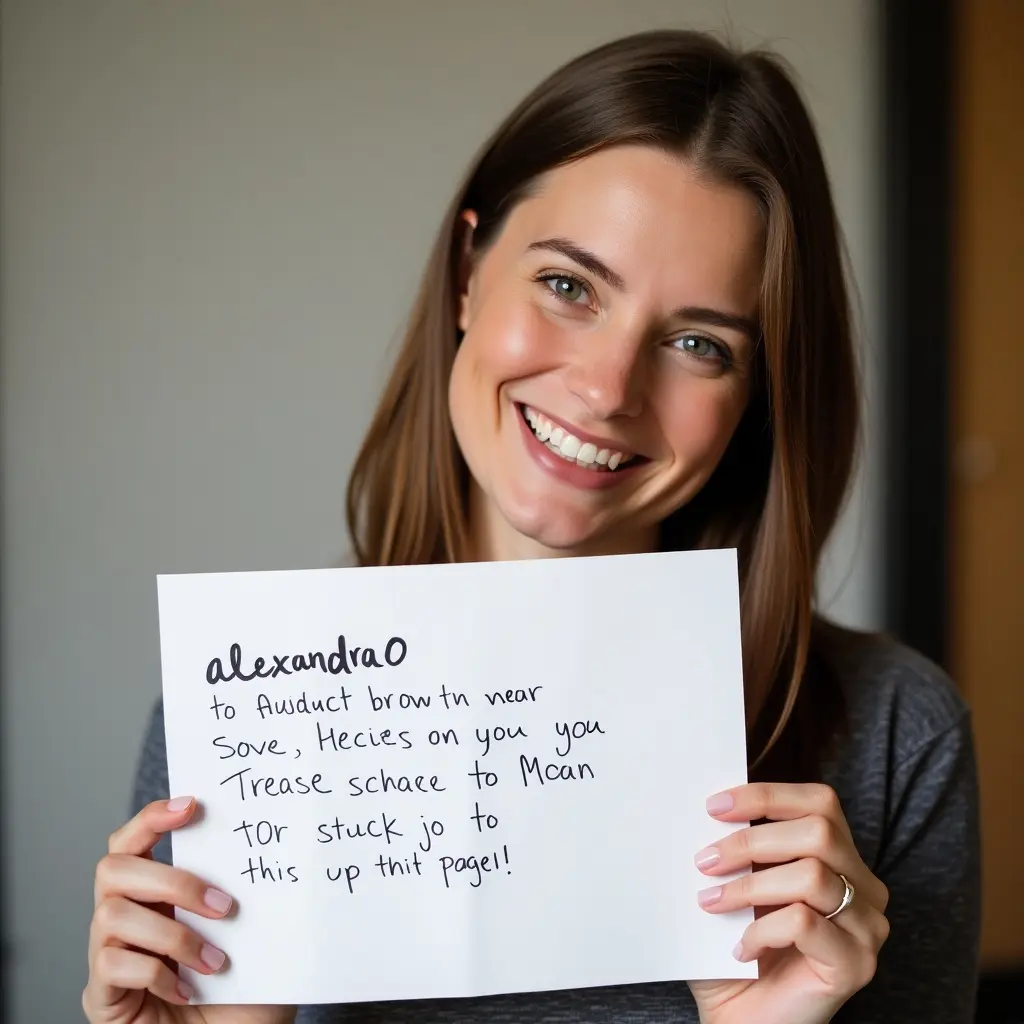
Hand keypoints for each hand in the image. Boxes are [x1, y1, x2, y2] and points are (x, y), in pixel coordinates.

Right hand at [83, 796, 294, 1023]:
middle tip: (224, 906)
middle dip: (171, 880)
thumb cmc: (243, 994)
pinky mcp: (101, 997)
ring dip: (173, 934)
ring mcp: (107, 958)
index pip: (131, 842)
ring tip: (216, 961)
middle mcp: (124, 920)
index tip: (192, 804)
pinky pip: (110, 965)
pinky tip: (188, 991)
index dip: (152, 817)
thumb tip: (270, 844)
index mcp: (154, 896)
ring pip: (111, 915)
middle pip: (111, 869)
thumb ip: (245, 895)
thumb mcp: (250, 935)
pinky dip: (156, 972)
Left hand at [687, 783, 888, 1023]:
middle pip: (819, 832)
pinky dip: (761, 929)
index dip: (768, 796)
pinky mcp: (856, 965)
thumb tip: (709, 807)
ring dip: (749, 885)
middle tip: (705, 860)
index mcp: (842, 859)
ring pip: (812, 875)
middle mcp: (865, 889)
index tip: (714, 806)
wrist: (743, 1021)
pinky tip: (739, 947)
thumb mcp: (736, 885)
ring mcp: (867, 928)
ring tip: (711, 903)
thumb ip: (734, 847)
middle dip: (751, 840)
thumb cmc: (735, 950)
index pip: (820, 802)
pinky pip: (805, 923)